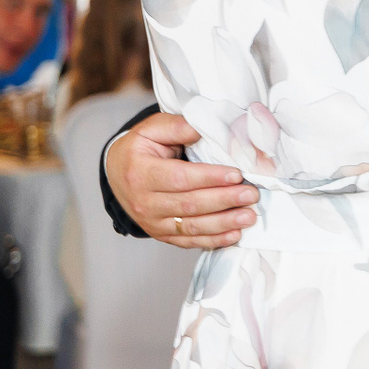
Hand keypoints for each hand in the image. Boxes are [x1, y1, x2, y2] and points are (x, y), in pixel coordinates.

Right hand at [108, 113, 258, 248]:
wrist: (117, 172)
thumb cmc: (140, 148)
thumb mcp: (151, 130)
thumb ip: (177, 127)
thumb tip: (203, 128)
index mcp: (140, 173)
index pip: (179, 178)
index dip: (210, 178)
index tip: (237, 174)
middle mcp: (143, 202)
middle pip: (189, 204)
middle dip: (224, 200)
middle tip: (251, 194)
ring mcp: (151, 222)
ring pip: (191, 226)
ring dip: (224, 223)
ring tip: (249, 216)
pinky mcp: (161, 234)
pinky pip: (189, 241)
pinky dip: (213, 240)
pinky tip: (235, 234)